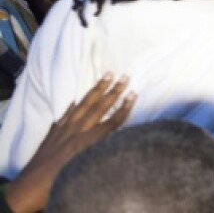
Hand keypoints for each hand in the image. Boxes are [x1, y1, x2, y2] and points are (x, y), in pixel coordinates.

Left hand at [4, 75, 134, 212]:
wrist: (30, 188)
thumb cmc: (61, 183)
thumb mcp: (86, 169)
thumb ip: (99, 152)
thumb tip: (113, 140)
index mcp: (87, 143)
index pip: (111, 122)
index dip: (124, 109)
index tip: (133, 94)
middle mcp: (76, 132)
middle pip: (98, 108)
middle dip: (113, 92)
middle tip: (124, 77)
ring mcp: (63, 131)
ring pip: (82, 106)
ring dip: (95, 91)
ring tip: (105, 77)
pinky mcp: (52, 134)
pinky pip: (64, 116)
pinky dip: (72, 107)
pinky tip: (76, 101)